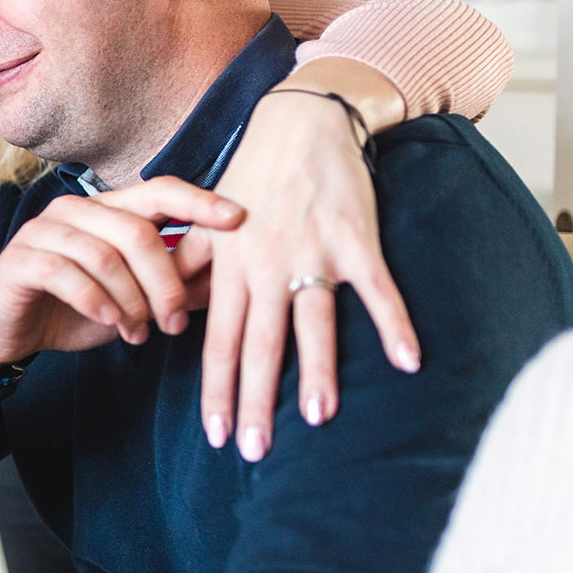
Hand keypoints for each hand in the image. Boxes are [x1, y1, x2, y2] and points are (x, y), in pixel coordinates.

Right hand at [0, 176, 244, 365]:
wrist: (4, 330)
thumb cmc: (72, 309)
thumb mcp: (132, 302)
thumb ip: (174, 288)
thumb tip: (228, 283)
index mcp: (107, 210)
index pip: (158, 190)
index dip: (198, 201)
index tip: (238, 218)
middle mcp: (75, 211)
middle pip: (137, 231)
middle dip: (164, 282)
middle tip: (174, 324)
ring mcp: (44, 231)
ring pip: (104, 255)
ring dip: (130, 301)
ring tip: (139, 334)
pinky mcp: (21, 260)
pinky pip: (67, 273)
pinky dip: (96, 301)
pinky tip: (110, 323)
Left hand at [174, 74, 420, 462]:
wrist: (300, 123)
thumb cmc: (251, 177)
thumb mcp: (206, 222)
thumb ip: (187, 269)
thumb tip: (163, 315)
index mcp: (229, 267)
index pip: (219, 341)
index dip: (218, 389)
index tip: (216, 432)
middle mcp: (265, 266)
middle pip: (261, 344)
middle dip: (256, 400)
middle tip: (255, 449)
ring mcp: (312, 255)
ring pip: (313, 324)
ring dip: (318, 372)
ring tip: (317, 418)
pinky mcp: (355, 241)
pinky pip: (377, 289)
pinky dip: (395, 324)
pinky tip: (408, 362)